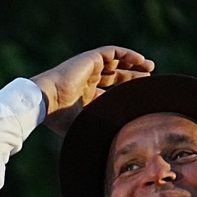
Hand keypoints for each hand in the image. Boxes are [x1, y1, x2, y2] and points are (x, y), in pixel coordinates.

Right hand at [32, 46, 154, 137]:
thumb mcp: (84, 125)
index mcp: (84, 96)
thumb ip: (99, 129)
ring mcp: (88, 68)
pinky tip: (141, 61)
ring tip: (150, 67)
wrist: (46, 102)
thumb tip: (114, 144)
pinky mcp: (90, 58)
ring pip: (116, 62)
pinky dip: (127, 55)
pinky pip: (113, 52)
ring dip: (133, 64)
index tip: (140, 98)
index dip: (125, 94)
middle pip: (115, 76)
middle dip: (132, 77)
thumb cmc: (60, 118)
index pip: (109, 92)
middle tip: (148, 80)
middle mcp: (87, 81)